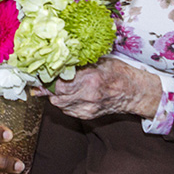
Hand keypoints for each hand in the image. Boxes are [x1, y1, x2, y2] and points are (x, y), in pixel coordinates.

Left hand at [38, 57, 161, 120]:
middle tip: (42, 78)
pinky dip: (63, 101)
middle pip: (56, 95)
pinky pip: (67, 110)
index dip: (47, 77)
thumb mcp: (100, 60)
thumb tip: (59, 58)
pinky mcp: (87, 116)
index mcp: (91, 79)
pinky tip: (66, 93)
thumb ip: (79, 61)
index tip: (40, 71)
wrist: (134, 92)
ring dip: (54, 94)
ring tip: (54, 85)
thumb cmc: (118, 72)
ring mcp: (87, 108)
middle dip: (47, 87)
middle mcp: (88, 96)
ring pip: (59, 104)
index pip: (60, 82)